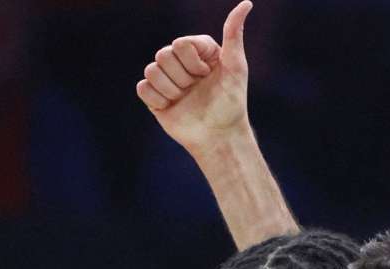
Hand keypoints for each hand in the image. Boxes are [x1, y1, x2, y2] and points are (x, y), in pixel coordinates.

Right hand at [135, 1, 252, 154]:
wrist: (219, 135)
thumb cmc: (232, 102)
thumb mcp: (236, 67)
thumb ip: (234, 34)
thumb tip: (246, 3)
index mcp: (197, 49)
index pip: (180, 44)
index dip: (193, 63)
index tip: (208, 75)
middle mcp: (179, 60)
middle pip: (162, 55)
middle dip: (183, 78)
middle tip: (196, 89)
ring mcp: (165, 77)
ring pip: (151, 71)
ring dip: (172, 90)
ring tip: (186, 99)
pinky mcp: (154, 95)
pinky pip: (143, 89)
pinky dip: (159, 100)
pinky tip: (173, 107)